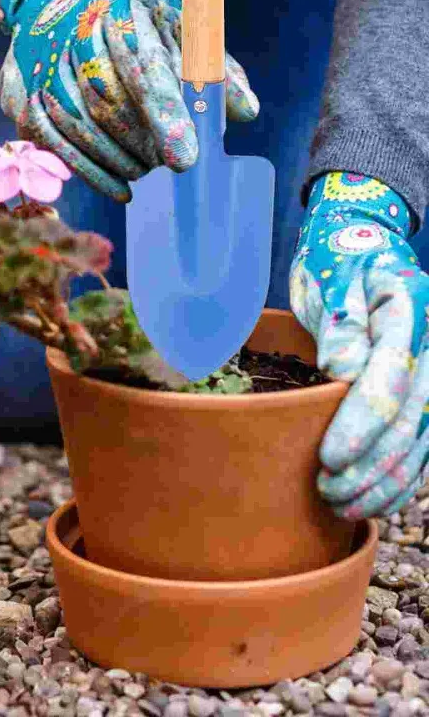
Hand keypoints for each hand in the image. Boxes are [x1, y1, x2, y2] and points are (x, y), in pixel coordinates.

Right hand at [0, 0, 258, 200]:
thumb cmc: (128, 12)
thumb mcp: (176, 21)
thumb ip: (211, 66)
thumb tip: (245, 112)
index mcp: (119, 8)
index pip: (142, 67)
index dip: (164, 116)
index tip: (186, 159)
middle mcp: (72, 33)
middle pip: (106, 104)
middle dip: (141, 143)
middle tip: (167, 162)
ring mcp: (40, 64)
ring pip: (77, 126)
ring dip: (116, 160)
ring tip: (144, 171)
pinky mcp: (21, 92)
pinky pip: (51, 141)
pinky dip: (87, 171)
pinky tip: (119, 188)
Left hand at [290, 171, 428, 518]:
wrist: (362, 242)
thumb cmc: (338, 259)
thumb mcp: (331, 278)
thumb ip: (341, 322)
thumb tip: (342, 372)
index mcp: (408, 311)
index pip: (389, 378)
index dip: (361, 424)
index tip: (329, 457)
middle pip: (410, 418)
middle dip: (371, 465)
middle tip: (330, 492)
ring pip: (423, 437)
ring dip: (388, 479)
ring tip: (346, 505)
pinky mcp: (427, 384)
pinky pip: (425, 437)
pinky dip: (403, 472)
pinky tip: (378, 497)